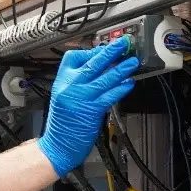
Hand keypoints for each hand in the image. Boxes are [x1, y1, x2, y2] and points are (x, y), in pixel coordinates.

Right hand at [37, 37, 138, 176]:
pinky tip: (129, 83)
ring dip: (122, 69)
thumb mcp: (62, 96)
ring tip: (133, 62)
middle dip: (110, 52)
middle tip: (123, 44)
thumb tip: (98, 69)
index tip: (102, 49)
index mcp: (61, 81)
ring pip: (105, 78)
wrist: (58, 146)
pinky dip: (121, 88)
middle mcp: (70, 87)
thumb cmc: (63, 124)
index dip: (90, 51)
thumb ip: (77, 82)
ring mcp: (81, 98)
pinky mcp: (92, 110)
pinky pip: (110, 95)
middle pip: (92, 63)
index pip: (74, 57)